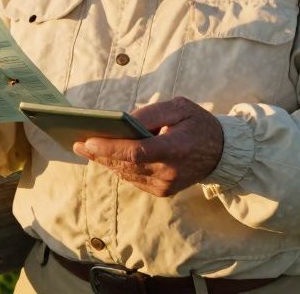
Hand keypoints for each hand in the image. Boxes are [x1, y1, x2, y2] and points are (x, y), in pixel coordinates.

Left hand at [72, 96, 223, 196]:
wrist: (222, 153)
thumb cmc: (197, 123)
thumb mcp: (179, 107)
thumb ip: (151, 113)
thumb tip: (123, 121)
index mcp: (175, 148)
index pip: (136, 152)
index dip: (110, 148)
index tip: (88, 140)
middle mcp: (170, 172)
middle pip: (126, 164)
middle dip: (100, 153)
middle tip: (77, 142)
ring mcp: (166, 185)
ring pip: (127, 173)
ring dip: (105, 161)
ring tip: (85, 148)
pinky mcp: (163, 191)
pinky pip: (134, 179)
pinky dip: (119, 167)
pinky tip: (105, 157)